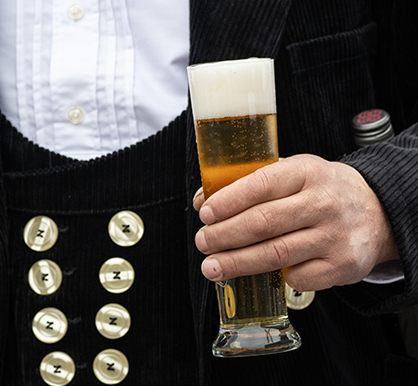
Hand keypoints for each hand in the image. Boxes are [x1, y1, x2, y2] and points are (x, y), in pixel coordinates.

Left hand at [192, 154, 398, 290]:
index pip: (260, 184)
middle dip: (224, 236)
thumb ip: (250, 183)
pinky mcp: (342, 265)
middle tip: (202, 242)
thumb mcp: (292, 173)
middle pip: (263, 223)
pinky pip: (297, 277)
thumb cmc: (320, 191)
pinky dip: (275, 277)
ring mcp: (334, 235)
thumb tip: (203, 201)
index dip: (228, 201)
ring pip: (275, 254)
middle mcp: (323, 203)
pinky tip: (261, 273)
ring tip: (212, 267)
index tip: (205, 214)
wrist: (377, 212)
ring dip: (236, 263)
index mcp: (307, 172)